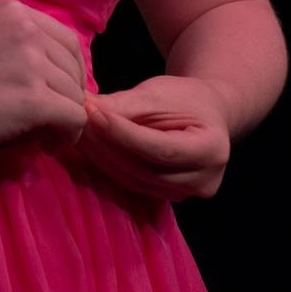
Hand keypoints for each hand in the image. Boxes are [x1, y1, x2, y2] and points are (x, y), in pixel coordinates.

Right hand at [0, 0, 88, 150]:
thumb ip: (19, 46)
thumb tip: (63, 76)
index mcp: (15, 11)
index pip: (67, 40)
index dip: (68, 72)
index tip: (54, 95)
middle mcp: (28, 28)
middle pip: (75, 67)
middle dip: (69, 96)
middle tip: (49, 121)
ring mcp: (32, 62)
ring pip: (76, 95)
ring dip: (64, 119)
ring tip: (42, 136)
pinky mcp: (34, 98)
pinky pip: (74, 118)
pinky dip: (66, 137)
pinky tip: (46, 145)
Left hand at [79, 75, 231, 200]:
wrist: (206, 115)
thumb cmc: (185, 99)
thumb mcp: (159, 93)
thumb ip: (125, 104)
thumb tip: (86, 106)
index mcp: (212, 149)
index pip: (160, 149)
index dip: (124, 134)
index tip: (95, 114)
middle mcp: (204, 180)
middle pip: (145, 169)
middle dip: (107, 144)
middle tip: (79, 119)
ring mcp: (187, 194)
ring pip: (134, 181)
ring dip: (102, 157)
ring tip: (81, 130)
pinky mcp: (169, 198)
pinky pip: (133, 185)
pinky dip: (110, 166)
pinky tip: (92, 147)